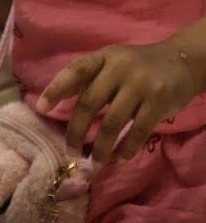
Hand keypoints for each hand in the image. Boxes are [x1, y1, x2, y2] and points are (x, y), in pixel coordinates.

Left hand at [36, 41, 197, 163]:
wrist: (182, 61)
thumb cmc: (137, 68)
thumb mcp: (111, 64)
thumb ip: (87, 81)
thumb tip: (50, 104)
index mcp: (104, 58)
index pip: (76, 71)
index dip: (56, 89)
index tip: (40, 108)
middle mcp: (121, 67)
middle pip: (89, 103)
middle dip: (76, 132)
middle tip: (72, 152)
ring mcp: (141, 83)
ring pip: (112, 123)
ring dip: (100, 149)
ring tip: (95, 164)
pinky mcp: (159, 101)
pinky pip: (137, 132)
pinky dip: (125, 150)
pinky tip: (119, 159)